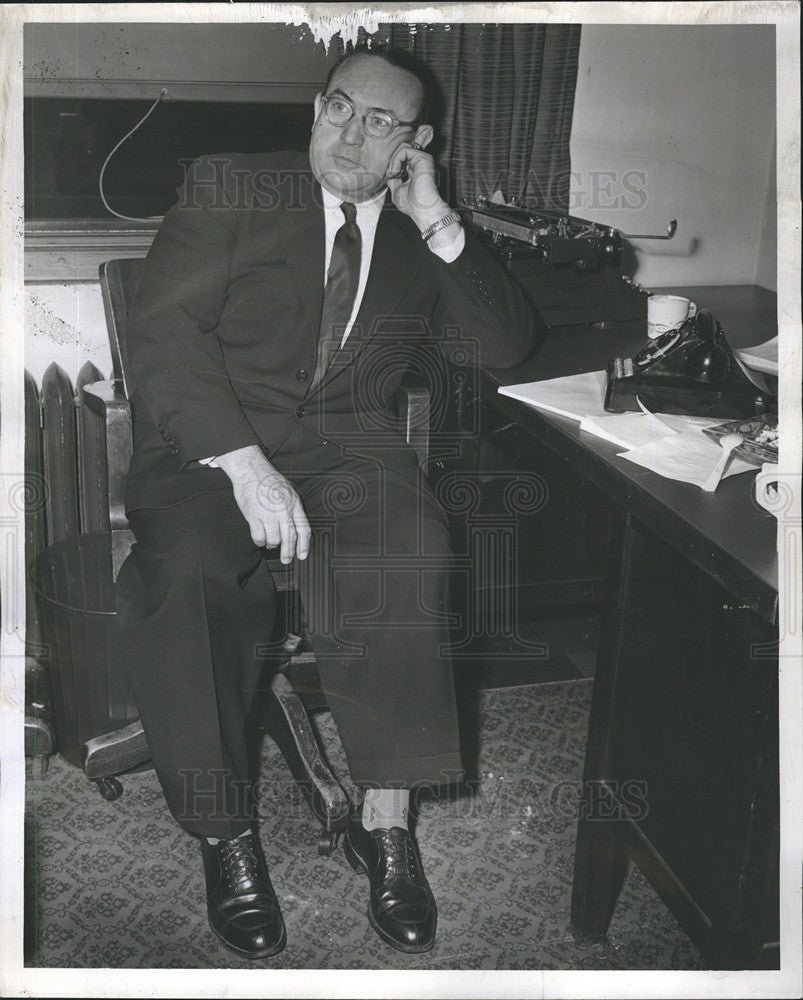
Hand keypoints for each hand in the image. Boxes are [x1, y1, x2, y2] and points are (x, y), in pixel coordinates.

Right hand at [215, 445, 310, 562]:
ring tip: (270, 543)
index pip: (303, 529)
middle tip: (286, 560)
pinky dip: (259, 541)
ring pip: (273, 540)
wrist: (251, 471)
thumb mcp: (288, 492)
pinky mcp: (253, 516)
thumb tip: (296, 526)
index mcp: (294, 504)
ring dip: (271, 545)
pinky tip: (259, 539)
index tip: (302, 555)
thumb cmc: (269, 480)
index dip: (304, 545)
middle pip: (289, 538)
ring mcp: (268, 514)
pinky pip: (258, 537)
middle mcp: (283, 510)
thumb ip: (293, 509)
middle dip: (288, 552)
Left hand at [385, 141, 450, 231]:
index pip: (400, 158)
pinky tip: (396, 173)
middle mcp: (419, 164)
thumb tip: (389, 170)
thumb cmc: (412, 205)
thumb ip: (393, 178)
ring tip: (394, 175)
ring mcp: (422, 160)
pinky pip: (404, 150)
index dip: (392, 165)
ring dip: (393, 161)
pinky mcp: (424, 158)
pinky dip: (396, 160)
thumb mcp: (396, 189)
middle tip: (391, 176)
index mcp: (414, 171)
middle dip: (391, 162)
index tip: (390, 177)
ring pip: (402, 148)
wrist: (421, 210)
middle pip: (400, 151)